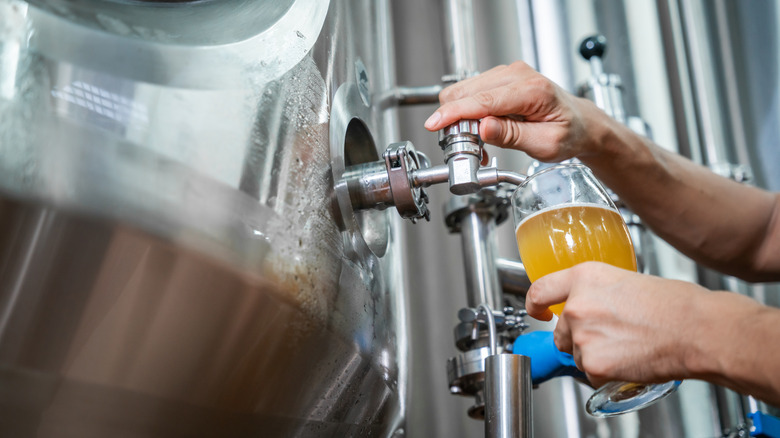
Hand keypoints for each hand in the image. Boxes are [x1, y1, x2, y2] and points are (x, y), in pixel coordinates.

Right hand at [424, 61, 606, 161]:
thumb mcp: (545, 144)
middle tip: (468, 147)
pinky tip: (481, 129)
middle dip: (456, 121)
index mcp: (532, 91)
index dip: (454, 113)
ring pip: (463, 91)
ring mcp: (508, 74)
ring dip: (461, 118)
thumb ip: (512, 136)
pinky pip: (471, 93)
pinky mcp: (500, 79)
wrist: (580, 124)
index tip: (434, 125)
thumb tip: (483, 127)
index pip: (482, 99)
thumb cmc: (568, 134)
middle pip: (466, 92)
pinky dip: (468, 113)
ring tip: (478, 141)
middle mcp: (518, 75)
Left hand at [524, 262, 707, 386]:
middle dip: (578, 337)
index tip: (538, 311)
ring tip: (627, 345)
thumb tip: (588, 304)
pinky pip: (590, 373)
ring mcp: (582, 335)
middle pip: (560, 330)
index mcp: (584, 277)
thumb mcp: (626, 280)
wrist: (697, 330)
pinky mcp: (593, 363)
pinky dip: (606, 372)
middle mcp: (576, 304)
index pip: (540, 290)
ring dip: (594, 354)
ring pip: (575, 353)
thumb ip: (597, 291)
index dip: (535, 305)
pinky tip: (629, 359)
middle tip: (611, 336)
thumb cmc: (675, 305)